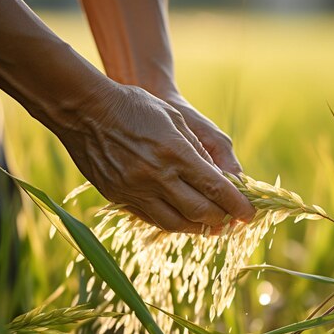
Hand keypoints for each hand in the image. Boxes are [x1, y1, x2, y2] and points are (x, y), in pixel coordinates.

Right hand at [57, 81, 254, 232]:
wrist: (84, 110)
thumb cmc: (135, 107)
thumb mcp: (175, 118)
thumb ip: (197, 150)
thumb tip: (218, 178)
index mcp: (175, 153)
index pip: (216, 189)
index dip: (237, 205)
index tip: (250, 214)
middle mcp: (157, 176)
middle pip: (199, 212)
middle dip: (221, 220)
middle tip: (231, 219)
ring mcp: (135, 189)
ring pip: (175, 223)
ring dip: (197, 227)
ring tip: (209, 225)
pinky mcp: (119, 196)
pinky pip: (151, 218)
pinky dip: (171, 222)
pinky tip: (181, 219)